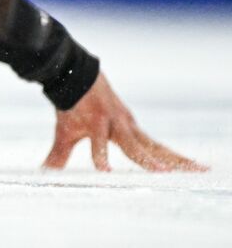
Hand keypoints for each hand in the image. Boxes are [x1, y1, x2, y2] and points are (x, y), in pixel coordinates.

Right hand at [43, 72, 206, 172]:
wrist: (67, 74)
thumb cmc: (71, 105)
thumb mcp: (67, 135)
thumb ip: (60, 157)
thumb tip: (45, 173)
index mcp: (127, 131)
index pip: (157, 149)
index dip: (177, 159)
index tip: (197, 168)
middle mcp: (126, 127)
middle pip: (156, 148)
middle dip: (178, 161)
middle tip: (202, 171)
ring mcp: (112, 123)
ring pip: (134, 147)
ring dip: (147, 160)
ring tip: (163, 173)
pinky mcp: (95, 120)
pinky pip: (99, 141)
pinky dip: (101, 156)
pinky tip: (104, 171)